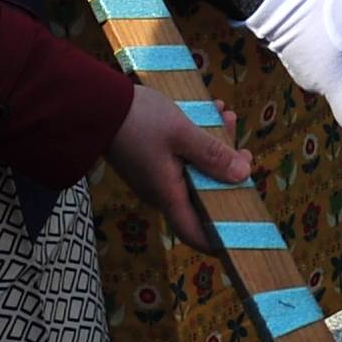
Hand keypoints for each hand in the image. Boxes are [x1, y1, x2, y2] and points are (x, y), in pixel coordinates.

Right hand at [100, 85, 250, 257]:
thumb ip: (212, 155)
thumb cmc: (138, 121)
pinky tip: (210, 110)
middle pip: (203, 195)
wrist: (96, 103)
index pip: (195, 234)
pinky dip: (198, 137)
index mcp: (168, 195)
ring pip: (195, 169)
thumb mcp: (182, 133)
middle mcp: (161, 191)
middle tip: (242, 151)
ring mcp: (155, 174)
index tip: (245, 229)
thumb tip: (243, 175)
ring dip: (215, 147)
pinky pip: (182, 155)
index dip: (220, 239)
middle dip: (228, 173)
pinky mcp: (150, 157)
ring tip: (226, 117)